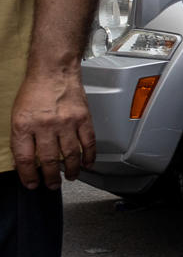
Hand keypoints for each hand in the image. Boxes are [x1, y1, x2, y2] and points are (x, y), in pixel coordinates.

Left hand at [10, 67, 94, 189]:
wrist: (53, 70)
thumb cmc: (34, 90)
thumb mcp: (17, 114)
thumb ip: (22, 136)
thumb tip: (26, 159)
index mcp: (24, 125)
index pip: (25, 159)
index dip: (28, 176)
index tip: (31, 184)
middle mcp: (45, 126)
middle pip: (50, 161)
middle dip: (51, 178)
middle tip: (52, 185)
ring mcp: (67, 123)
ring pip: (71, 155)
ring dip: (71, 170)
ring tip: (70, 177)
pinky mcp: (83, 119)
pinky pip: (89, 143)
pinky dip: (90, 156)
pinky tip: (88, 164)